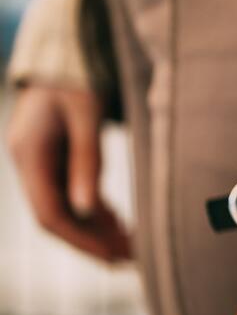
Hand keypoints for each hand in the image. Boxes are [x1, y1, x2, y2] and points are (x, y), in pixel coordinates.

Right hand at [6, 84, 130, 261]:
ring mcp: (39, 162)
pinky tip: (118, 223)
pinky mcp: (53, 159)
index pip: (49, 213)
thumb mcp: (86, 115)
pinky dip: (94, 210)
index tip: (111, 257)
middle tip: (129, 259)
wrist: (62, 54)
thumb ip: (87, 160)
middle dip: (91, 240)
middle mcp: (28, 163)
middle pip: (56, 216)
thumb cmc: (76, 78)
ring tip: (131, 247)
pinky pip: (71, 193)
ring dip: (95, 229)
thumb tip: (89, 209)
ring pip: (65, 208)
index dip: (80, 239)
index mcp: (29, 154)